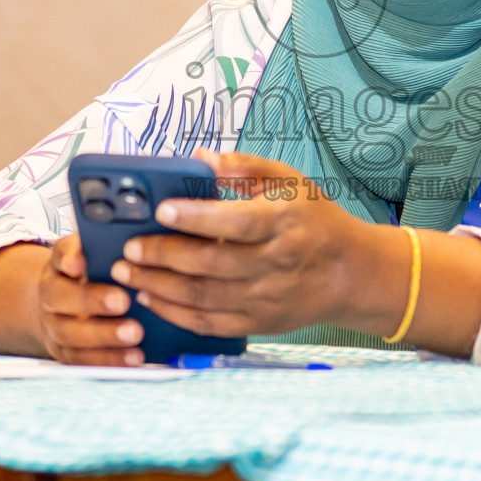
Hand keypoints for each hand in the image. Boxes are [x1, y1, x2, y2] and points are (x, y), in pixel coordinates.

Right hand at [34, 234, 145, 364]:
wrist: (62, 305)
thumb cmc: (91, 273)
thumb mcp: (93, 252)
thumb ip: (102, 244)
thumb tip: (125, 232)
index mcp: (59, 265)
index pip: (60, 257)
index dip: (69, 259)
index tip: (81, 263)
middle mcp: (50, 296)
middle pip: (61, 299)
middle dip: (92, 301)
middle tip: (123, 301)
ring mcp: (54, 327)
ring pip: (71, 335)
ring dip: (104, 337)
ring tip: (135, 334)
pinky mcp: (65, 353)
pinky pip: (82, 360)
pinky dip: (107, 360)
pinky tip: (133, 358)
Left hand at [109, 151, 395, 338]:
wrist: (352, 274)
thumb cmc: (316, 220)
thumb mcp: (291, 181)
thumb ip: (245, 167)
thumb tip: (199, 157)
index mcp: (284, 222)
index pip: (236, 222)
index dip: (197, 217)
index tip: (162, 210)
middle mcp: (275, 263)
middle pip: (211, 263)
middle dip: (164, 255)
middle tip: (129, 247)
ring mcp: (267, 298)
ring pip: (204, 297)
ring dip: (160, 286)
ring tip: (127, 271)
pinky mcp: (259, 322)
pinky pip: (210, 323)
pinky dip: (175, 313)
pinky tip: (150, 298)